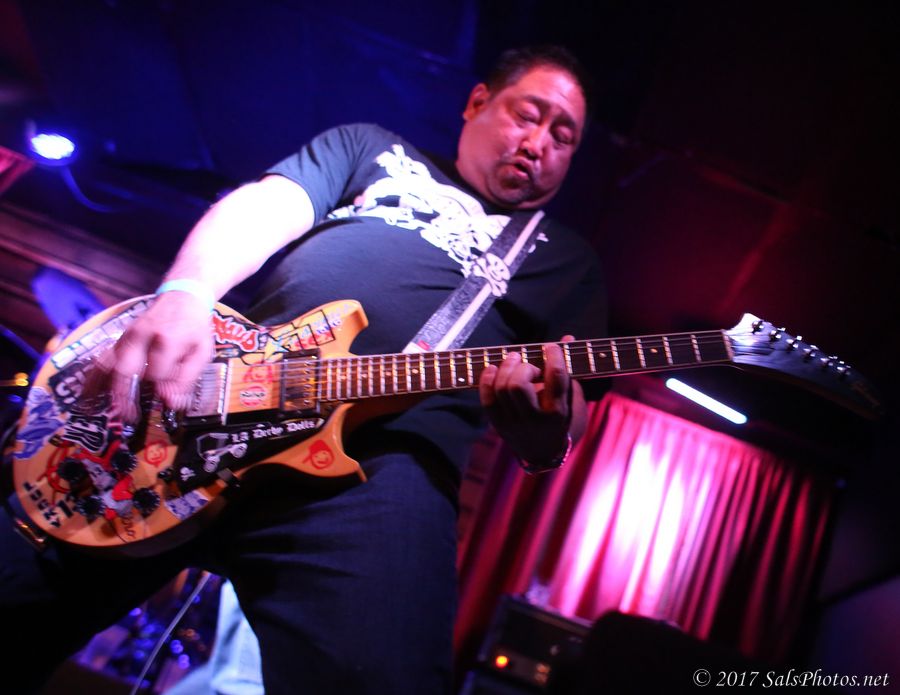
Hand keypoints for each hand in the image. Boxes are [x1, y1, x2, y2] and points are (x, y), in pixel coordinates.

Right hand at [89, 291, 213, 419]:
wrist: (181, 297)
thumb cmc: (194, 327)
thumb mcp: (201, 352)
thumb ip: (187, 378)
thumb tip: (170, 403)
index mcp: (166, 339)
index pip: (157, 373)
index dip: (161, 389)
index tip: (164, 399)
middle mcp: (141, 336)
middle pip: (125, 369)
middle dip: (123, 395)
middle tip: (127, 416)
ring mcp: (126, 336)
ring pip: (107, 364)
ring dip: (103, 388)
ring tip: (101, 409)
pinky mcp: (119, 339)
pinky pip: (101, 359)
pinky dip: (94, 377)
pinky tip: (88, 395)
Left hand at [478, 336, 574, 464]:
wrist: (544, 453)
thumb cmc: (561, 419)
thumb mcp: (571, 398)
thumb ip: (567, 370)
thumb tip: (566, 338)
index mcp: (558, 412)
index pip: (556, 377)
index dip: (553, 356)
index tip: (550, 347)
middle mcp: (535, 420)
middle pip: (519, 385)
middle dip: (523, 367)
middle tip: (529, 365)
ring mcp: (514, 423)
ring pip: (502, 389)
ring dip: (506, 368)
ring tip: (514, 360)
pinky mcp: (499, 424)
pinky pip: (487, 398)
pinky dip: (487, 379)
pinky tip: (493, 368)